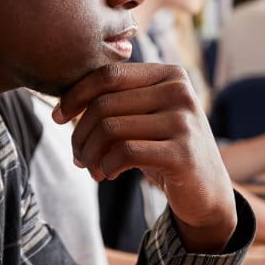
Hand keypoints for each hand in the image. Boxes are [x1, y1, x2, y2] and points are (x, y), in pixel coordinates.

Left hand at [56, 63, 236, 251]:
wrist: (206, 191)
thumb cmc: (166, 149)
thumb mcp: (147, 116)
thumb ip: (119, 99)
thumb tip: (64, 102)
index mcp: (170, 74)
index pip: (108, 74)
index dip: (75, 94)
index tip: (57, 117)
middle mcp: (180, 92)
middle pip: (105, 104)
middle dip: (80, 133)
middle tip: (78, 156)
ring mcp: (184, 122)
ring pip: (110, 129)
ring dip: (90, 153)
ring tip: (91, 168)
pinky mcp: (182, 154)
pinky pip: (125, 153)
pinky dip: (107, 166)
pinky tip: (108, 174)